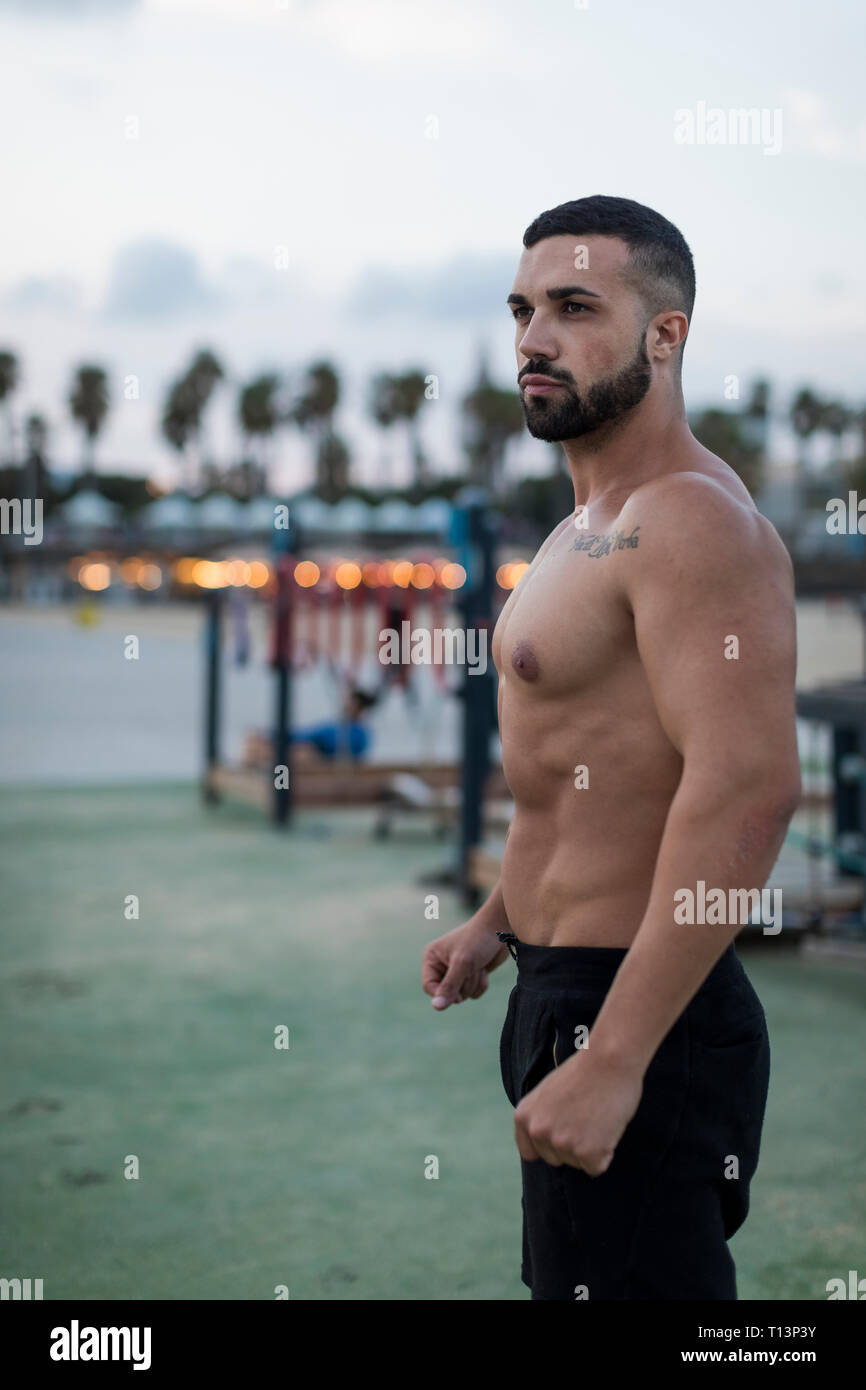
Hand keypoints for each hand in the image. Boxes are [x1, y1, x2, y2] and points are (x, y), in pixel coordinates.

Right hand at [422, 919, 508, 1010]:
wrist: (500, 928)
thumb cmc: (478, 940)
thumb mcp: (462, 964)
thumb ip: (449, 986)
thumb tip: (436, 1007)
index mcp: (432, 958)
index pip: (428, 987)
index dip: (443, 993)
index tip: (457, 994)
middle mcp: (441, 965)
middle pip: (447, 993)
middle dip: (463, 984)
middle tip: (471, 969)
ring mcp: (457, 971)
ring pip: (462, 995)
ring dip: (473, 983)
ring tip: (478, 966)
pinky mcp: (470, 975)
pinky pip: (473, 993)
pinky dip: (481, 984)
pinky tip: (484, 969)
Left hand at [514, 1046, 643, 1175]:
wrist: (609, 1059)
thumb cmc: (584, 1071)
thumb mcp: (547, 1092)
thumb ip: (541, 1117)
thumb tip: (543, 1140)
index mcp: (523, 1117)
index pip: (530, 1152)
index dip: (549, 1146)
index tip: (564, 1133)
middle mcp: (538, 1132)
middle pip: (555, 1160)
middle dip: (572, 1147)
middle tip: (587, 1117)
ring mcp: (562, 1144)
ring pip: (577, 1164)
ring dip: (590, 1149)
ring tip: (597, 1117)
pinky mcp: (587, 1153)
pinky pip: (597, 1167)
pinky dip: (605, 1153)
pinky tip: (607, 1128)